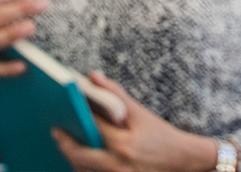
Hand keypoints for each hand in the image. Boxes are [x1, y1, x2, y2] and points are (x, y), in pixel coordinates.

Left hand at [54, 72, 218, 171]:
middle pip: (79, 155)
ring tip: (66, 142)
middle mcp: (118, 164)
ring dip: (72, 156)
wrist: (184, 162)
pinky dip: (84, 166)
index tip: (62, 109)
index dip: (76, 115)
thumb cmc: (163, 137)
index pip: (92, 126)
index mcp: (125, 143)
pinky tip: (81, 156)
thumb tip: (93, 77)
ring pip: (83, 169)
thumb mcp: (142, 114)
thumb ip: (117, 95)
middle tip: (56, 131)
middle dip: (65, 143)